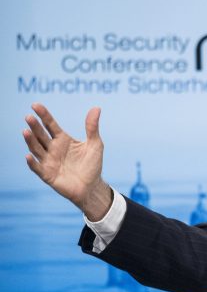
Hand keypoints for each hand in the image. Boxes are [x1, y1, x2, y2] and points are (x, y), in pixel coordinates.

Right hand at [22, 103, 111, 220]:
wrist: (92, 186)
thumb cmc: (92, 165)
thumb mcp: (95, 144)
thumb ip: (92, 127)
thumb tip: (96, 108)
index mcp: (63, 139)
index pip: (50, 125)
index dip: (43, 115)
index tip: (35, 105)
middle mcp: (53, 149)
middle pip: (41, 135)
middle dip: (35, 126)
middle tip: (29, 117)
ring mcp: (49, 161)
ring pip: (36, 149)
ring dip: (30, 141)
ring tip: (26, 131)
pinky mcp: (47, 175)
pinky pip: (37, 168)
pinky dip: (32, 162)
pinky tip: (28, 156)